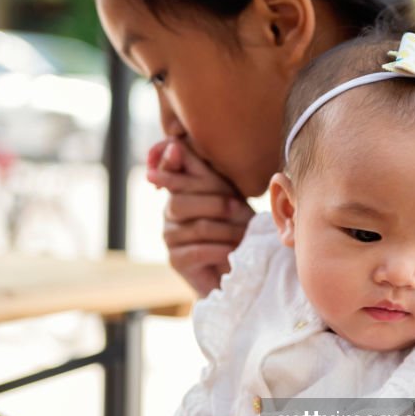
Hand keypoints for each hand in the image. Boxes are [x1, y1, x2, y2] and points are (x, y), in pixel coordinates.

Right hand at [147, 138, 253, 296]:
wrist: (238, 270)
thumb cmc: (237, 227)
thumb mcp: (227, 196)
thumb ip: (206, 174)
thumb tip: (177, 145)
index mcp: (180, 191)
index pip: (169, 171)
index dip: (170, 161)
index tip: (177, 148)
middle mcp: (168, 212)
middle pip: (181, 202)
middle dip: (216, 204)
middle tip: (240, 210)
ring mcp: (170, 237)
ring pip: (198, 227)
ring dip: (227, 230)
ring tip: (245, 234)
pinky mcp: (176, 260)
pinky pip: (199, 250)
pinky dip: (222, 249)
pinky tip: (234, 252)